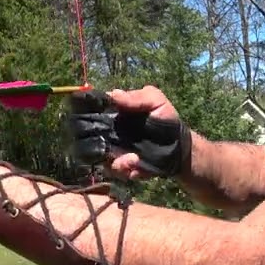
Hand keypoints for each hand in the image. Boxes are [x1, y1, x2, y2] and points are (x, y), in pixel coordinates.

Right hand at [66, 85, 191, 179]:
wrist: (178, 147)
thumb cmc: (165, 119)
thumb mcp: (156, 101)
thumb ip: (137, 97)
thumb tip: (113, 94)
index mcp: (113, 114)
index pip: (91, 111)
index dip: (86, 113)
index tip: (91, 117)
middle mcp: (108, 132)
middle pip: (86, 137)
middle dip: (95, 142)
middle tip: (112, 145)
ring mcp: (113, 151)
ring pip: (99, 157)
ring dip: (115, 160)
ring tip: (133, 159)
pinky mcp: (121, 167)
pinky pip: (115, 171)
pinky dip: (126, 169)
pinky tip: (138, 164)